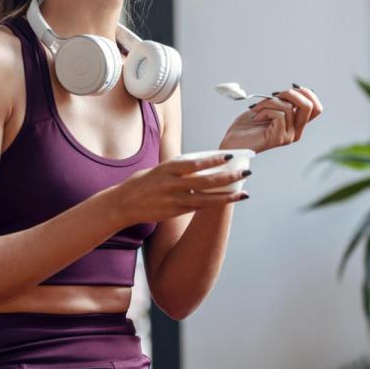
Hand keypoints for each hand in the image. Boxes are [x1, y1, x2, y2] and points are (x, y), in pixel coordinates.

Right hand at [114, 154, 250, 222]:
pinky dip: (214, 203)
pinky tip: (227, 200)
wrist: (123, 204)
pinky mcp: (175, 212)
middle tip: (246, 173)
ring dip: (227, 196)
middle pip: (206, 181)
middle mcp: (172, 184)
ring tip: (244, 193)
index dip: (214, 160)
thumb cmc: (142, 183)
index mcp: (168, 168)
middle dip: (228, 177)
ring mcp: (174, 200)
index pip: (195, 163)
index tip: (231, 155)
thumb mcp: (158, 169)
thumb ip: (178, 168)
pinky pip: (199, 208)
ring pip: (207, 199)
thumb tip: (202, 165)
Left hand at [219, 84, 322, 153]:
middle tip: (273, 95)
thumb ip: (283, 101)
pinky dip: (264, 110)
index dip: (307, 93)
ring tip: (257, 109)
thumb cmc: (248, 125)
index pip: (316, 107)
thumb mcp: (268, 107)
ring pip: (288, 107)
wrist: (233, 142)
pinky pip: (278, 114)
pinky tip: (256, 117)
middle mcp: (296, 132)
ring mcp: (288, 136)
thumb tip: (293, 88)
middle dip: (290, 93)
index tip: (290, 87)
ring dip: (268, 102)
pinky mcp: (278, 138)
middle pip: (309, 106)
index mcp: (296, 124)